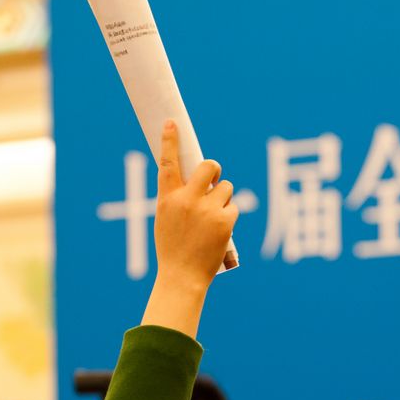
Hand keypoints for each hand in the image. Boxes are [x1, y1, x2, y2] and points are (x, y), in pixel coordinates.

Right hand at [141, 120, 238, 337]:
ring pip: (225, 188)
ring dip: (222, 198)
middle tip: (214, 178)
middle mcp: (187, 200)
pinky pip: (233, 206)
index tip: (172, 123)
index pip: (168, 164)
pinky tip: (219, 230)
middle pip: (209, 166)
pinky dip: (229, 215)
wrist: (182, 277)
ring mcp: (207, 209)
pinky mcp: (224, 220)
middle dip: (215, 169)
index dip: (169, 141)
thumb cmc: (173, 248)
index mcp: (167, 199)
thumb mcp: (166, 219)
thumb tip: (199, 179)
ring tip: (212, 218)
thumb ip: (178, 197)